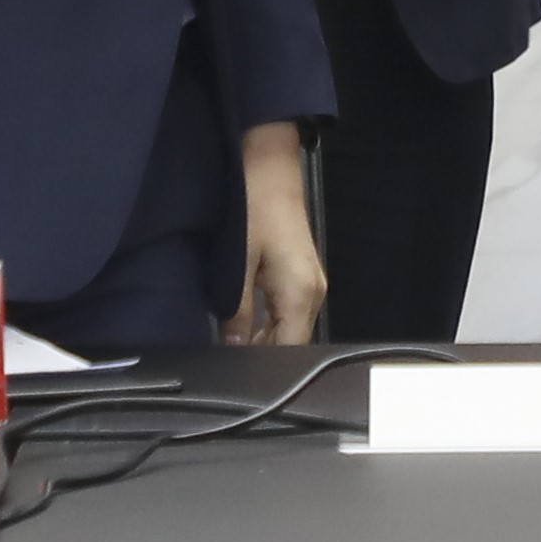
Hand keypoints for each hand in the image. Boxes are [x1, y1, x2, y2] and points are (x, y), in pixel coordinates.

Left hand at [226, 123, 324, 344]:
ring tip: (233, 347)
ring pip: (291, 329)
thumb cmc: (253, 207)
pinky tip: (247, 327)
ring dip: (266, 340)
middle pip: (293, 343)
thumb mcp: (238, 263)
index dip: (264, 366)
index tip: (236, 373)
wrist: (269, 168)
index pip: (290, 350)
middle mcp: (313, 294)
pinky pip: (290, 313)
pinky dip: (271, 324)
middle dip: (263, 355)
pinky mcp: (303, 276)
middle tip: (227, 363)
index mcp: (300, 294)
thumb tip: (232, 347)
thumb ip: (236, 310)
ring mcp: (311, 284)